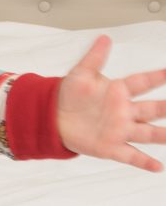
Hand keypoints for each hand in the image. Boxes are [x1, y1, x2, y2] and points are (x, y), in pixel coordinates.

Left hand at [57, 35, 165, 172]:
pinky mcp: (110, 146)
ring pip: (149, 133)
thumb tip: (104, 38)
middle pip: (154, 109)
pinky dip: (144, 162)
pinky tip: (157, 167)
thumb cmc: (68, 95)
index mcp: (119, 91)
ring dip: (164, 135)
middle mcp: (124, 111)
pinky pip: (131, 155)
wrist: (51, 117)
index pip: (143, 82)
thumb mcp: (80, 74)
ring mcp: (120, 130)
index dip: (158, 76)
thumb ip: (94, 58)